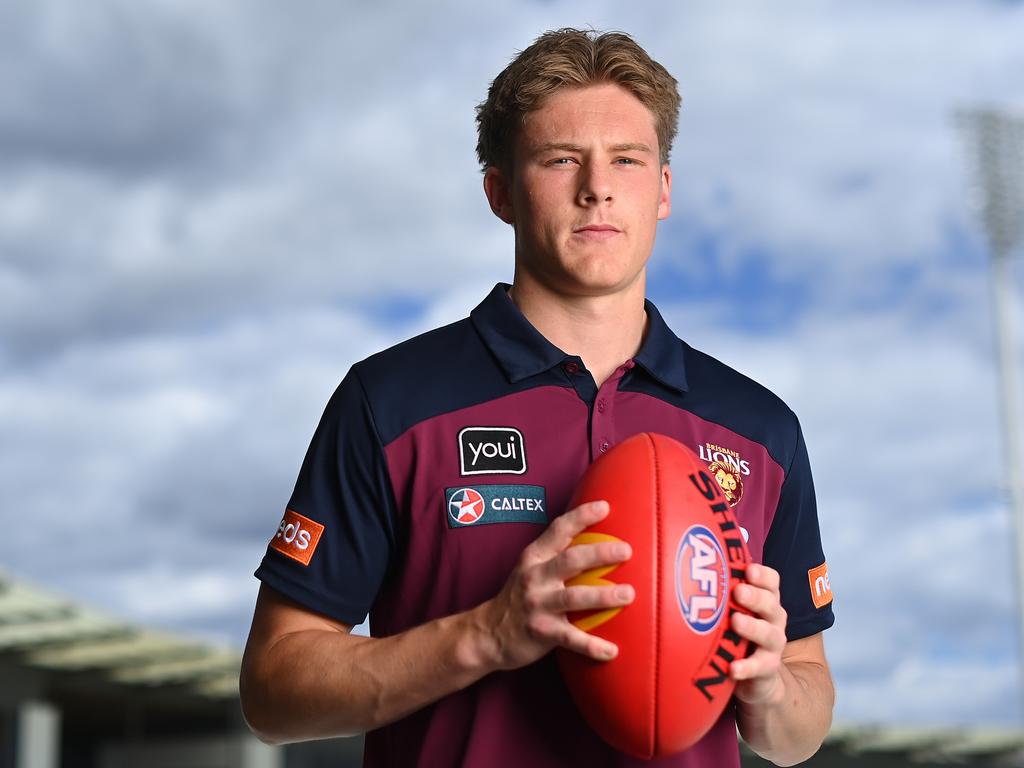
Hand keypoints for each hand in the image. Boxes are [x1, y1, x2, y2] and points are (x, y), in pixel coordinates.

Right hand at [481, 500, 633, 669]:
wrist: (487, 634)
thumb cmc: (519, 598)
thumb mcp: (531, 570)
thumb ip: (556, 557)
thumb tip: (598, 544)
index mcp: (534, 558)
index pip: (558, 530)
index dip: (581, 516)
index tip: (605, 507)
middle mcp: (534, 578)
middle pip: (570, 560)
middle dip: (599, 553)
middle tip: (626, 551)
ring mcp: (537, 606)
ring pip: (574, 598)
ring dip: (603, 596)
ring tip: (628, 594)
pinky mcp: (541, 633)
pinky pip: (571, 639)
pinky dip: (592, 646)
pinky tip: (612, 650)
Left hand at [730, 563, 787, 705]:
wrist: (757, 676)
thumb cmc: (738, 632)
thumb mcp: (731, 610)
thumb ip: (718, 592)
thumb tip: (682, 568)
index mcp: (765, 599)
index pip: (771, 581)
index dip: (762, 575)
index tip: (748, 569)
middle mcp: (773, 619)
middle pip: (771, 604)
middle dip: (755, 596)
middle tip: (738, 591)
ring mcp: (772, 644)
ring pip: (769, 634)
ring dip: (752, 627)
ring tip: (736, 622)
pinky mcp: (767, 668)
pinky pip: (759, 667)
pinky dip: (746, 667)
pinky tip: (733, 668)